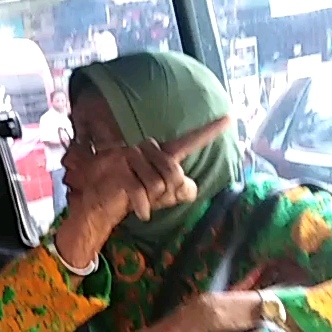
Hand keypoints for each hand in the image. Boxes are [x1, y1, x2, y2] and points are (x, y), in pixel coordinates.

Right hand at [53, 117, 231, 267]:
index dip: (209, 131)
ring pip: (158, 182)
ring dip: (152, 199)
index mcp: (160, 153)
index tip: (230, 117)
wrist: (100, 207)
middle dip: (167, 191)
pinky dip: (143, 207)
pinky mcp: (117, 169)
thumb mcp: (161, 197)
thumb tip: (190, 186)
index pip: (188, 141)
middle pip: (173, 171)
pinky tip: (140, 213)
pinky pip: (140, 191)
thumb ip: (181, 191)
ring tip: (140, 198)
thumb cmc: (131, 198)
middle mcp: (145, 149)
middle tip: (153, 197)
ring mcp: (129, 156)